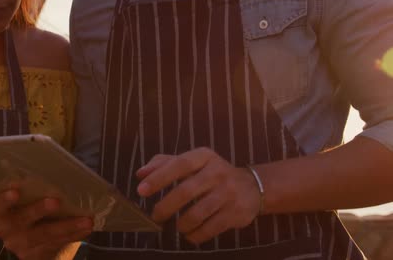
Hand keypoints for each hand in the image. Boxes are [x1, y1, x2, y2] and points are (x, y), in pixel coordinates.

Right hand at [0, 189, 92, 259]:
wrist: (28, 236)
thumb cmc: (27, 204)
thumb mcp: (24, 196)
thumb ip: (30, 186)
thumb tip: (54, 165)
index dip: (5, 199)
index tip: (16, 191)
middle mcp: (5, 229)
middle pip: (22, 220)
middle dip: (39, 210)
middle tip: (56, 201)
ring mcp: (19, 244)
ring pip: (44, 235)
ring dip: (67, 226)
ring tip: (86, 220)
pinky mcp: (33, 255)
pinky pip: (55, 244)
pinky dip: (73, 235)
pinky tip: (85, 228)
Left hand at [136, 148, 260, 244]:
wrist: (253, 187)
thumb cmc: (211, 173)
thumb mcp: (191, 162)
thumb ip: (164, 164)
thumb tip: (140, 173)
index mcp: (204, 157)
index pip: (179, 164)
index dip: (159, 177)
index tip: (141, 191)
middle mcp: (217, 172)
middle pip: (186, 191)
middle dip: (165, 206)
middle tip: (155, 216)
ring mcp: (228, 193)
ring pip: (198, 213)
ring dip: (181, 224)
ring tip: (175, 226)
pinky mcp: (236, 212)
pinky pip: (211, 228)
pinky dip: (196, 235)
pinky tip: (189, 235)